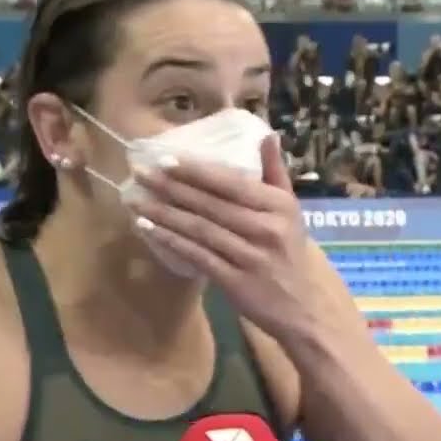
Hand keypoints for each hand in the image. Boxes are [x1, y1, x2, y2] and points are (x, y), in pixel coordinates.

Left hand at [126, 134, 317, 344]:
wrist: (304, 306)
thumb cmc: (290, 251)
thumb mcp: (290, 209)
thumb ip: (275, 172)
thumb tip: (265, 134)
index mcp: (277, 205)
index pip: (230, 183)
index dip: (196, 171)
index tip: (165, 159)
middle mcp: (264, 228)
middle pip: (210, 204)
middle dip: (171, 187)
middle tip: (139, 173)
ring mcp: (249, 256)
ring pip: (200, 229)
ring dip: (164, 213)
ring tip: (136, 200)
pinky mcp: (235, 282)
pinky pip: (198, 256)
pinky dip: (171, 241)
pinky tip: (149, 229)